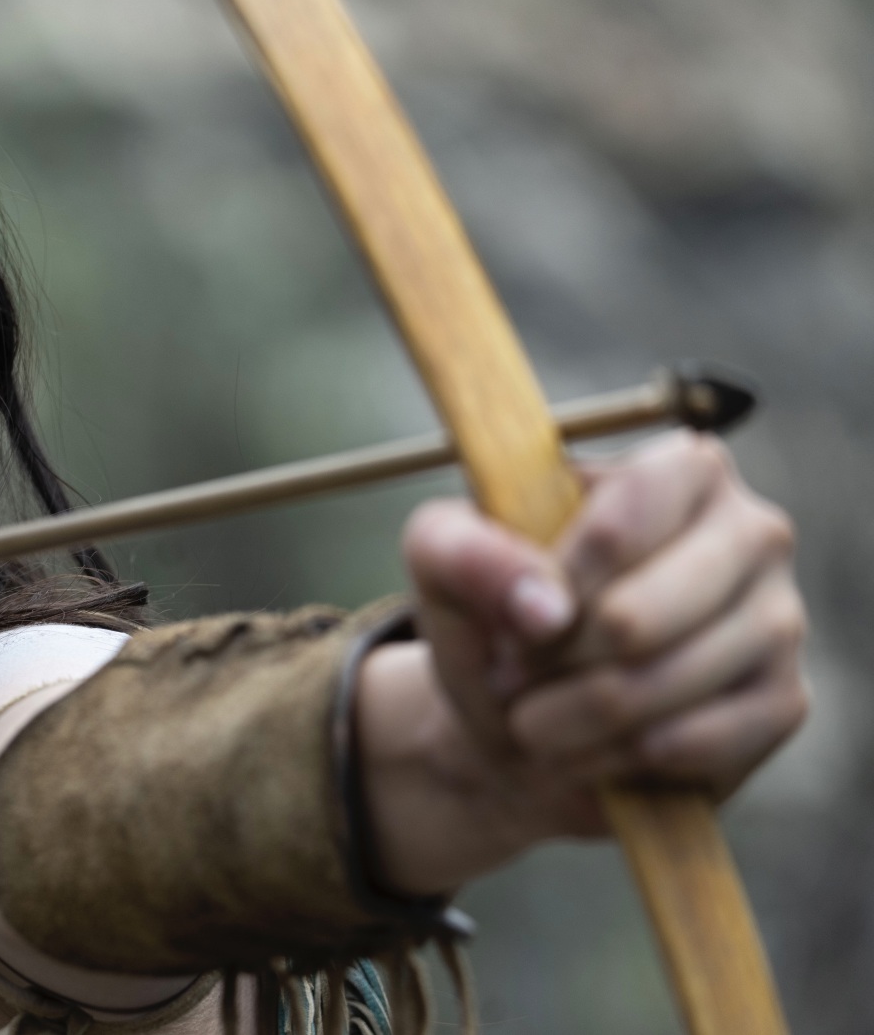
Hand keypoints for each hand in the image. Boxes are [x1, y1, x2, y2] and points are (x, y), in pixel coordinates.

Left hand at [358, 432, 806, 894]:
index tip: (510, 622)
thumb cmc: (495, 617)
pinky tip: (592, 748)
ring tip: (537, 719)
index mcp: (680, 468)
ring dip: (571, 719)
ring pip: (661, 685)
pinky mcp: (784, 701)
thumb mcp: (442, 561)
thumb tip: (544, 606)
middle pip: (635, 618)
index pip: (619, 524)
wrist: (524, 719)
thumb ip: (460, 550)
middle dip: (551, 665)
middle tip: (514, 679)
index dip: (549, 587)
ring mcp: (779, 618)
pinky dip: (617, 757)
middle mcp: (751, 532)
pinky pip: (696, 743)